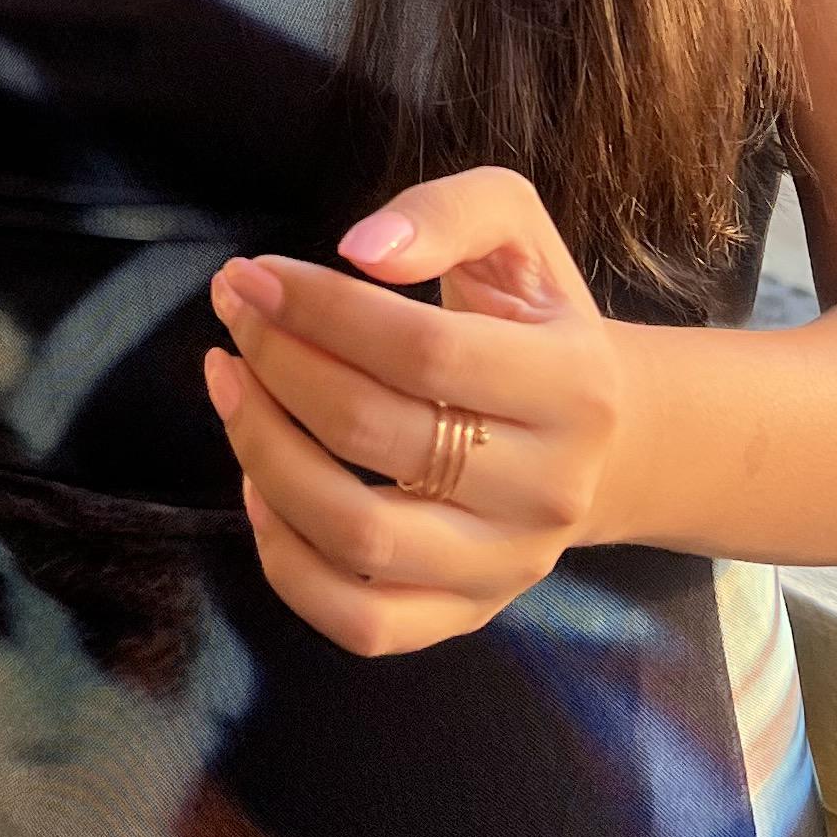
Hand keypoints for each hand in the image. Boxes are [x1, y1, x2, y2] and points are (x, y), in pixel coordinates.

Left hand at [202, 166, 632, 656]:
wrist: (606, 438)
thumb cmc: (538, 321)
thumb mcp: (517, 233)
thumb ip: (446, 215)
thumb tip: (359, 250)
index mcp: (573, 385)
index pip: (421, 349)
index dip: (319, 308)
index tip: (254, 273)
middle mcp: (548, 488)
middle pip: (374, 433)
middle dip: (278, 362)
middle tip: (235, 312)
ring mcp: (508, 564)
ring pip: (356, 536)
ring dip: (264, 453)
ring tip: (230, 384)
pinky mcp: (469, 614)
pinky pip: (360, 621)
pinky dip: (286, 559)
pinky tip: (258, 484)